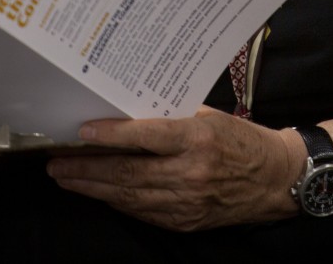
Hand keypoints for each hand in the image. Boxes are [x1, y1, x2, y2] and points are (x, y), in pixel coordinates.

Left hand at [46, 107, 298, 230]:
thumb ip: (172, 115)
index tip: (82, 131)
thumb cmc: (242, 139)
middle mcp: (190, 172)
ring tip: (66, 178)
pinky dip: (118, 202)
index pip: (146, 137)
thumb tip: (131, 110)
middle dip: (87, 169)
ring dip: (94, 189)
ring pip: (130, 196)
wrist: (276, 179)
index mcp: (197, 139)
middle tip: (56, 163)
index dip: (112, 135)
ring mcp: (187, 201)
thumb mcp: (209, 116)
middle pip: (129, 173)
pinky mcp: (187, 222)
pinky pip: (144, 212)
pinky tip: (99, 193)